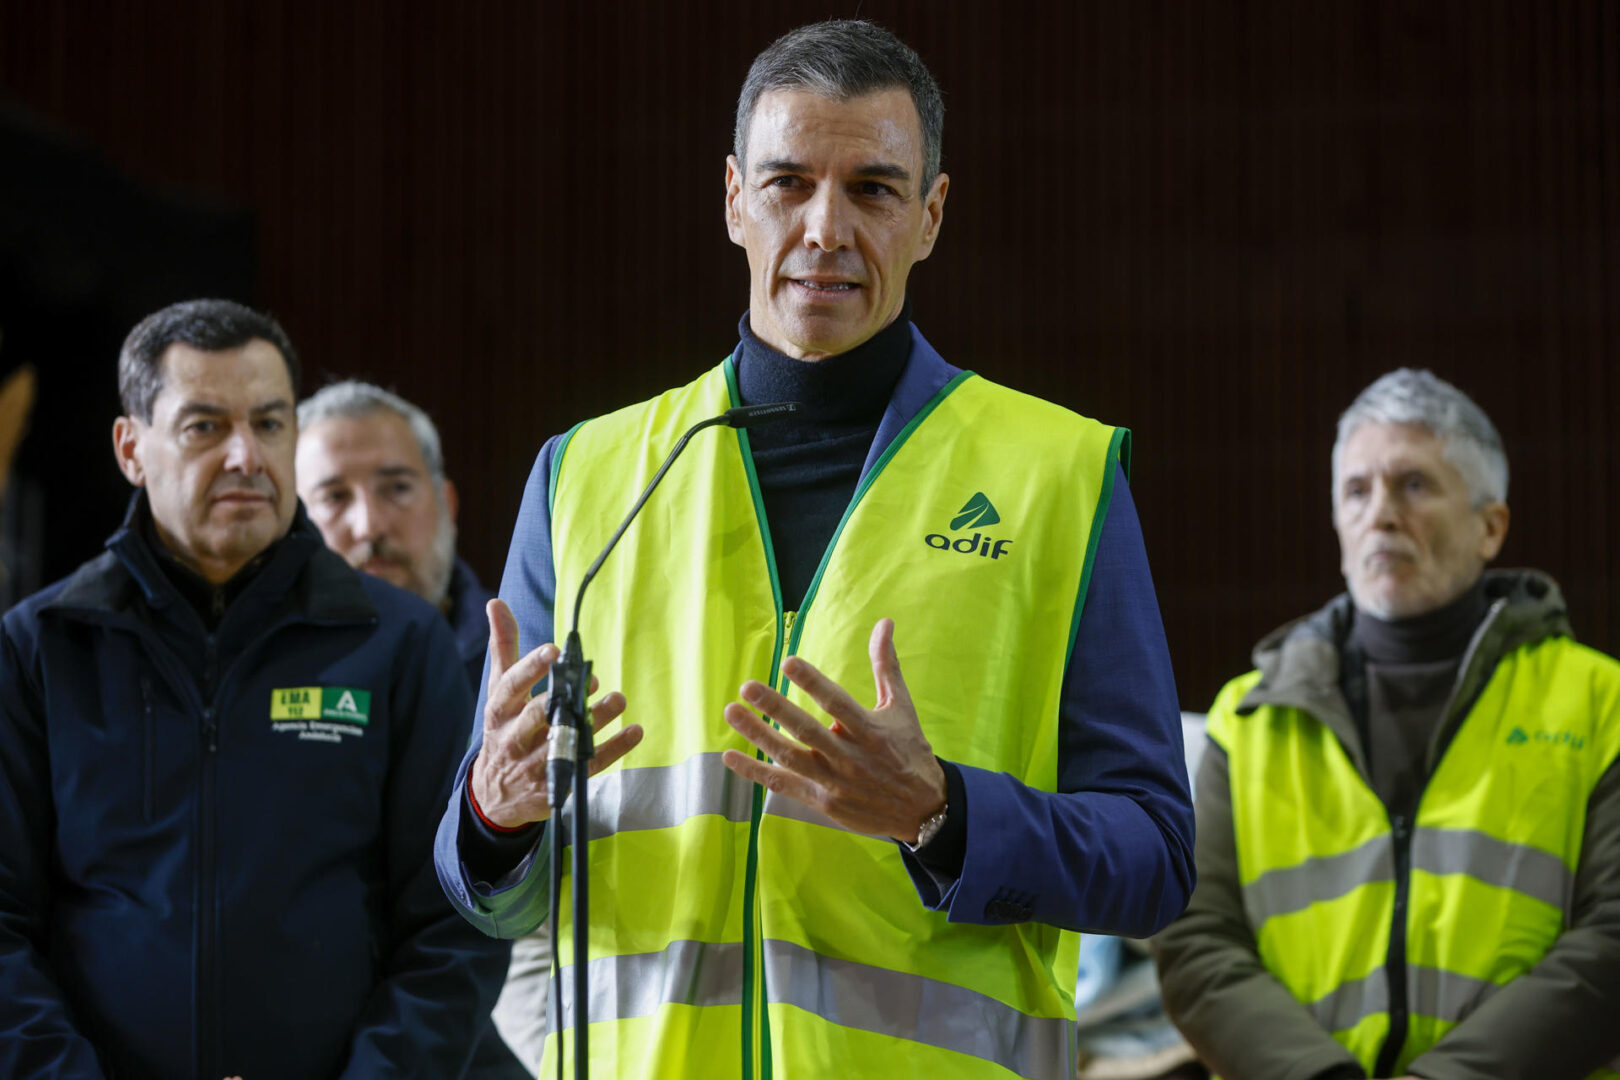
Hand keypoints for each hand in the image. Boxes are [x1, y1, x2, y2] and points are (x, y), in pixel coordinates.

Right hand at [469, 599, 640, 827]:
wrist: (494, 795)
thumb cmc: (503, 729)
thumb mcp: (498, 690)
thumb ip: (503, 648)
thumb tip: (496, 602)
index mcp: (499, 712)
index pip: (511, 688)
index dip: (530, 669)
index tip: (553, 651)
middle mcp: (514, 739)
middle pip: (536, 718)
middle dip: (561, 698)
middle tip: (590, 679)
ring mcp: (535, 765)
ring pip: (565, 742)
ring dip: (593, 722)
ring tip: (618, 700)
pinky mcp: (557, 784)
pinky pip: (587, 767)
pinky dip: (612, 750)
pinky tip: (634, 731)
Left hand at [721, 618, 946, 841]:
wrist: (923, 810)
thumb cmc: (910, 751)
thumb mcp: (901, 707)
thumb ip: (886, 665)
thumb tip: (884, 622)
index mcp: (869, 730)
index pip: (836, 702)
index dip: (812, 682)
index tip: (788, 663)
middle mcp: (849, 756)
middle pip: (806, 730)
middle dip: (775, 708)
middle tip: (747, 687)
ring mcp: (834, 781)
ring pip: (789, 757)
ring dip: (758, 735)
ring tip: (732, 712)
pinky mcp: (822, 801)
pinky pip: (783, 784)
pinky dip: (755, 772)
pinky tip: (730, 756)